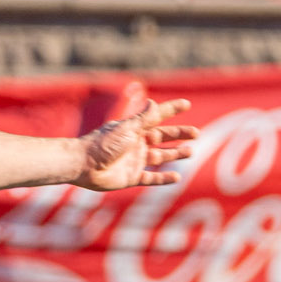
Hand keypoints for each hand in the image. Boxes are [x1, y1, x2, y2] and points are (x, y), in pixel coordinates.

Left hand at [75, 93, 197, 191]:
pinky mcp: (132, 177)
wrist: (84, 165)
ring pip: (160, 157)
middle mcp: (136, 143)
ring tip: (191, 152)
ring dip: (176, 154)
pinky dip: (164, 178)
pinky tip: (176, 176)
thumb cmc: (103, 144)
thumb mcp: (127, 129)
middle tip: (196, 133)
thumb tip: (154, 103)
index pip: (157, 117)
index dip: (171, 110)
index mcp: (134, 129)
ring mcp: (135, 161)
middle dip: (179, 135)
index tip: (186, 104)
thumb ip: (143, 118)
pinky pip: (151, 178)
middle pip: (162, 137)